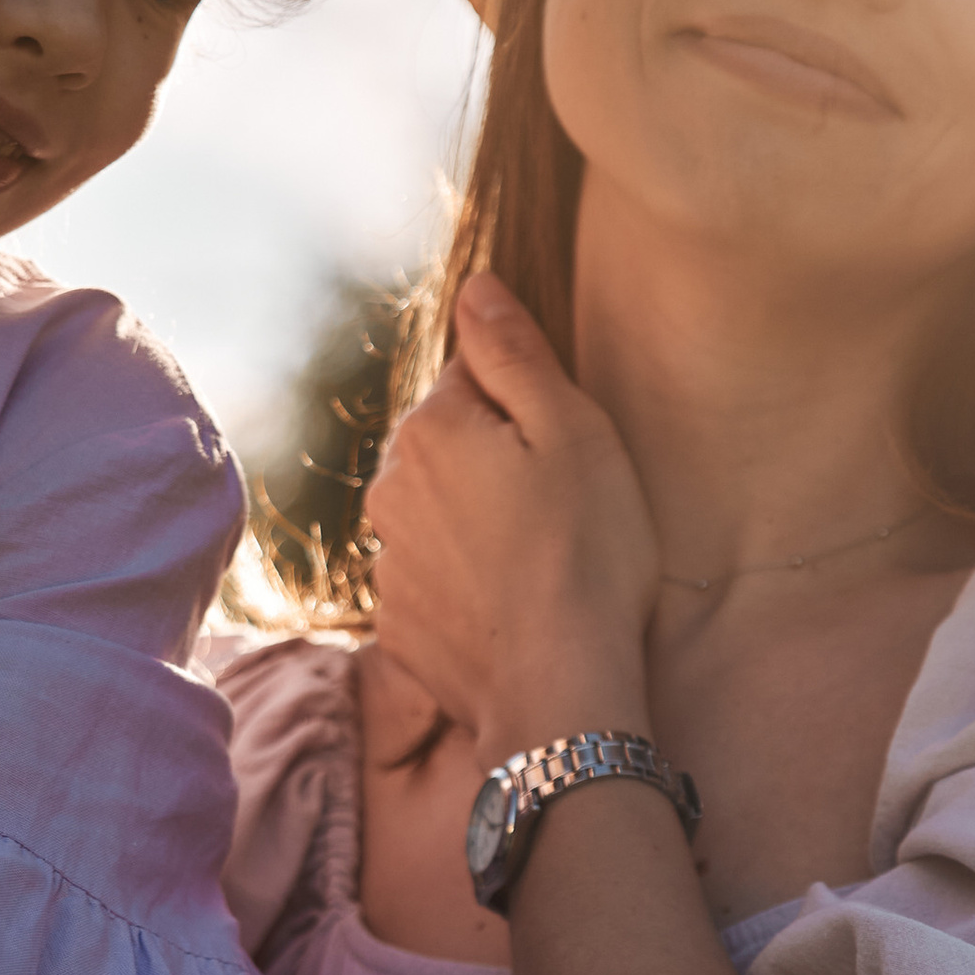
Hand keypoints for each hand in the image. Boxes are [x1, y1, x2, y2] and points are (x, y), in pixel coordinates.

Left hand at [367, 277, 660, 752]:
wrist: (559, 688)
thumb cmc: (585, 552)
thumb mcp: (572, 430)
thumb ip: (514, 352)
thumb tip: (474, 286)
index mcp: (431, 429)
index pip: (473, 383)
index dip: (529, 412)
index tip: (563, 457)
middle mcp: (389, 489)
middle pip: (451, 449)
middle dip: (497, 468)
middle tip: (561, 514)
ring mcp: (388, 562)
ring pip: (441, 517)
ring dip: (481, 528)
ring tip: (543, 568)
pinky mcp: (399, 624)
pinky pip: (437, 581)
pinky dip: (470, 588)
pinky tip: (516, 611)